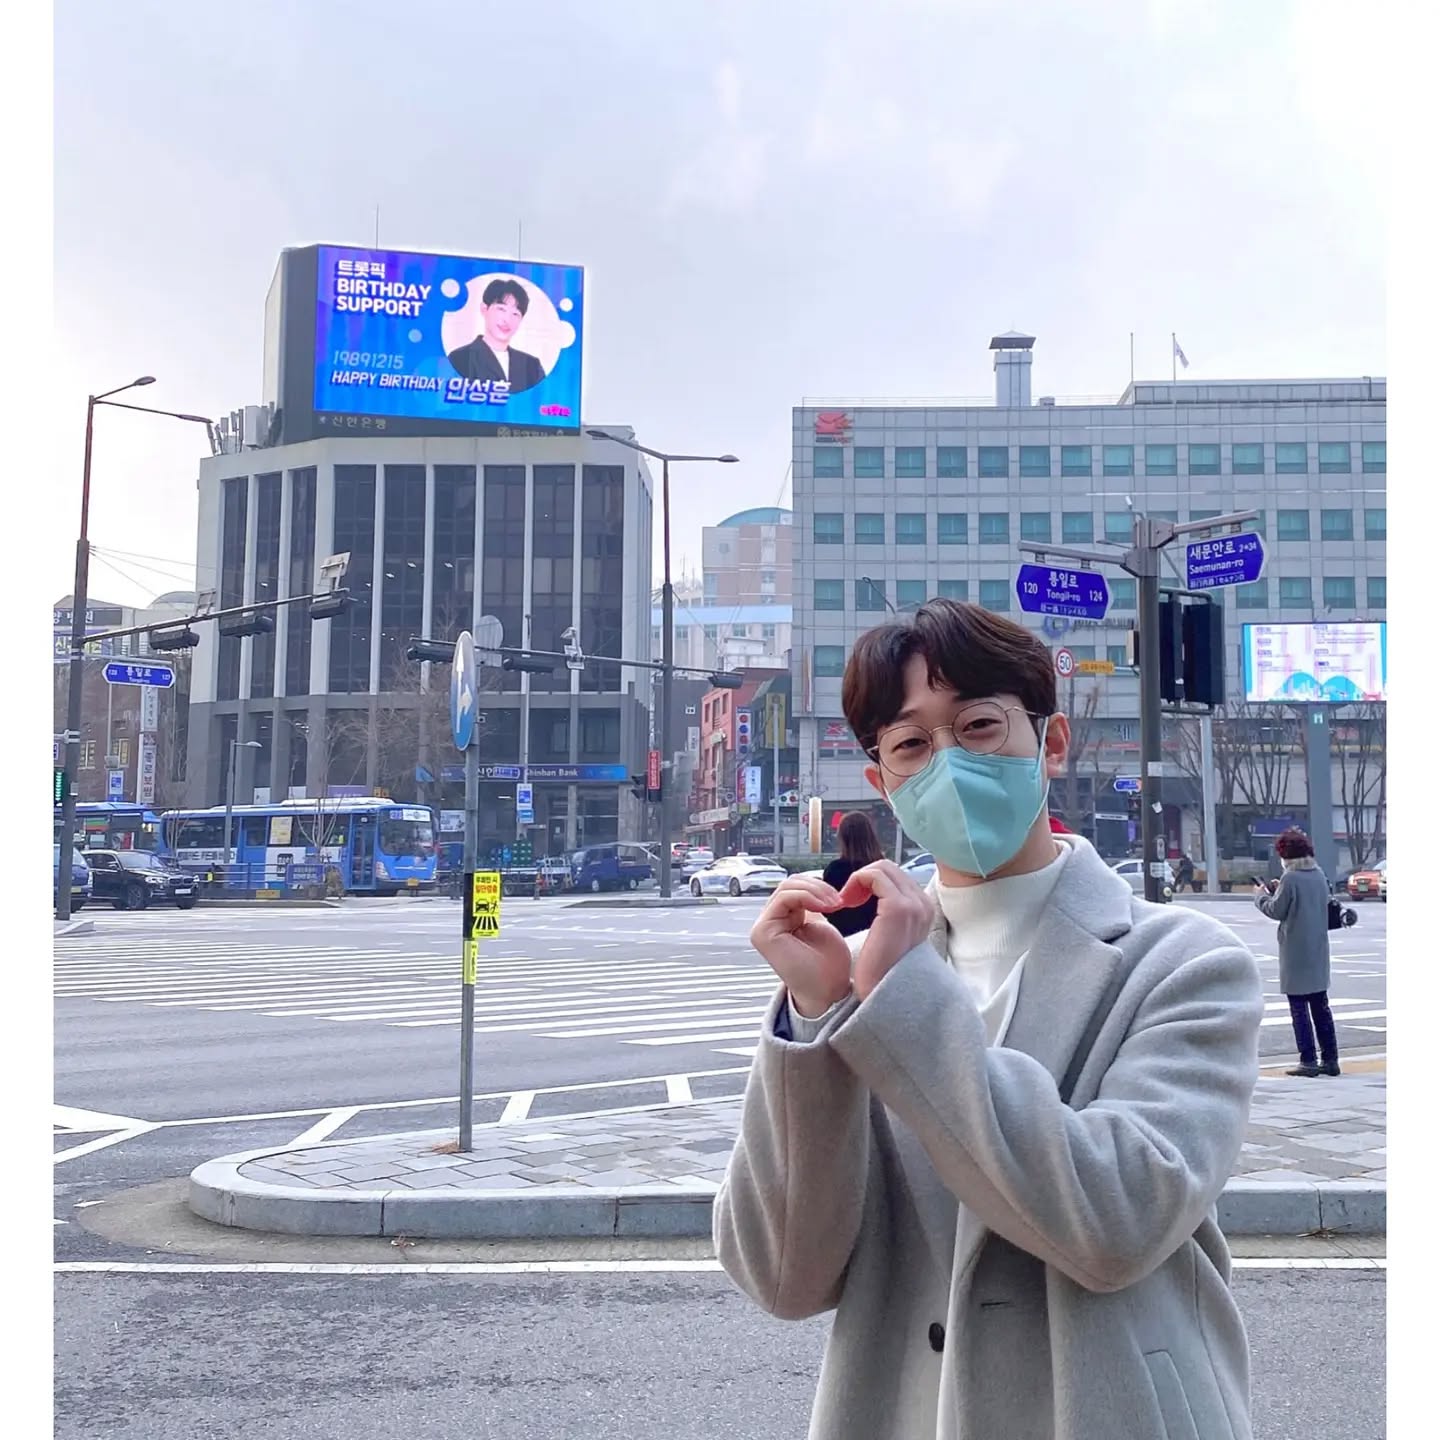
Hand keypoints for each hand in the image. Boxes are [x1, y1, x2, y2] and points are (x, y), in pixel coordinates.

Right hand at [749, 875, 853, 1017]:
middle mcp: (768, 922)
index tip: (841, 899)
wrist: (828, 991)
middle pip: (789, 884)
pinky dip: (807, 896)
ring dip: (815, 891)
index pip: (794, 887)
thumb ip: (813, 905)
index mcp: (782, 919)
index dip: (818, 886)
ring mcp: (763, 926)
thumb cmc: (828, 964)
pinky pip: (784, 899)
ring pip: (786, 888)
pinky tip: (826, 907)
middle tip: (838, 900)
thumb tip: (814, 884)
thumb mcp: (821, 924)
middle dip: (817, 886)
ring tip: (835, 903)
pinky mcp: (763, 932)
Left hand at [836, 861, 934, 1000]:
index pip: (895, 876)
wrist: (883, 996)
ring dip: (857, 880)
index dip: (871, 882)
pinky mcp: (898, 908)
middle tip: (846, 900)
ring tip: (844, 902)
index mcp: (924, 909)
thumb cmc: (881, 970)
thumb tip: (873, 892)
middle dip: (863, 879)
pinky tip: (844, 903)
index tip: (853, 901)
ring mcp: (913, 905)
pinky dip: (855, 882)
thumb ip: (888, 913)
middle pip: (888, 867)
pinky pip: (874, 875)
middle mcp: (923, 904)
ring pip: (881, 868)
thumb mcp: (888, 936)